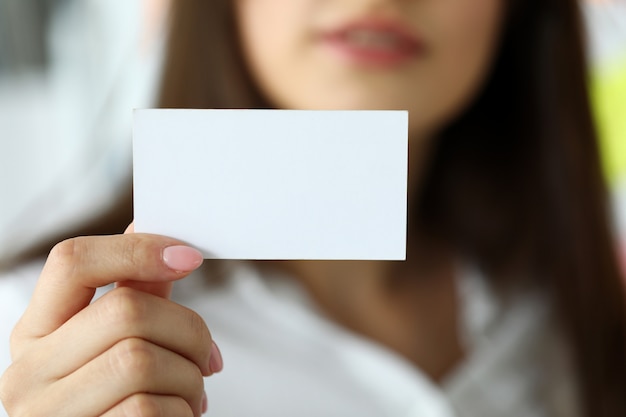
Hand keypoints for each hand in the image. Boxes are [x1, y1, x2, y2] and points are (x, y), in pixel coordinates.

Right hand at [0, 230, 220, 416]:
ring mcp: (48, 415)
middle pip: (126, 311)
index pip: (72, 262)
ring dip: (189, 376)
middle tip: (208, 355)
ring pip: (141, 361)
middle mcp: (28, 373)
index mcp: (35, 333)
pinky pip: (148, 409)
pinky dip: (183, 411)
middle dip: (189, 330)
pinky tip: (181, 416)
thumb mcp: (113, 345)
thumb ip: (132, 292)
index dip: (137, 250)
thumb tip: (146, 225)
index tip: (189, 257)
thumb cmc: (118, 402)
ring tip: (192, 391)